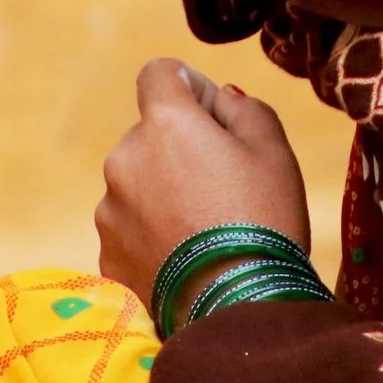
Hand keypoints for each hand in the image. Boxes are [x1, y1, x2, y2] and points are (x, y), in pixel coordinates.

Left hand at [95, 58, 311, 317]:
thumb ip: (243, 108)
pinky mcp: (108, 254)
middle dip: (179, 148)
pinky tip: (189, 258)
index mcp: (164, 123)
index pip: (159, 73)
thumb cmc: (264, 220)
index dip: (189, 87)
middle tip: (224, 186)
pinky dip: (154, 234)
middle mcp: (124, 159)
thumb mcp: (274, 150)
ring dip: (163, 193)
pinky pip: (132, 228)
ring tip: (206, 230)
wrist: (238, 308)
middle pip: (150, 134)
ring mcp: (110, 210)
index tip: (214, 116)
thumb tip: (219, 97)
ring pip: (138, 183)